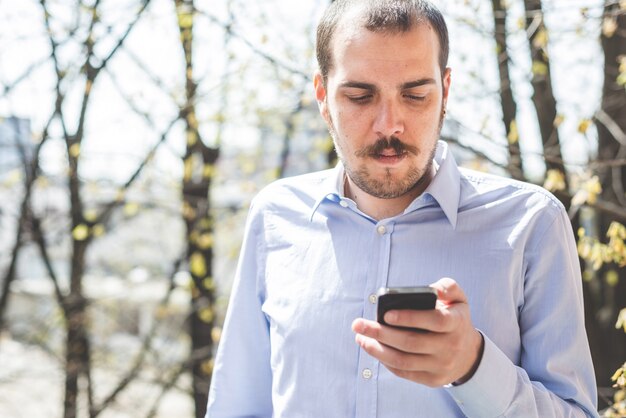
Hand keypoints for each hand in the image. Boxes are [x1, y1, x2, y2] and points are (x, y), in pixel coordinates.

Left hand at [351, 278, 483, 386]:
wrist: (469, 355)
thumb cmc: (455, 319)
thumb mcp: (459, 299)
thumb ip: (448, 287)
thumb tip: (432, 289)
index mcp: (456, 323)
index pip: (434, 321)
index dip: (410, 318)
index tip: (386, 314)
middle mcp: (450, 347)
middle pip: (411, 342)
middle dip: (381, 333)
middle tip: (358, 325)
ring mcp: (441, 366)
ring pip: (404, 361)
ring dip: (377, 350)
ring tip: (360, 338)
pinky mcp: (432, 380)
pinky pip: (404, 372)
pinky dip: (386, 362)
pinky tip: (373, 349)